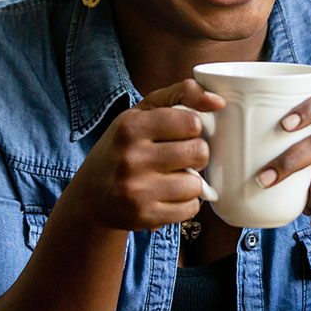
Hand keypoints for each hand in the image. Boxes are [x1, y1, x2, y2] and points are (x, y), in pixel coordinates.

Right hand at [69, 79, 224, 231]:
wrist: (92, 194)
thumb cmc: (127, 144)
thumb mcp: (146, 110)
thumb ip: (183, 93)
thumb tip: (218, 102)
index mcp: (131, 127)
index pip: (192, 122)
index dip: (193, 128)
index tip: (181, 132)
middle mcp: (130, 158)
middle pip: (199, 152)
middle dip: (196, 154)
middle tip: (180, 156)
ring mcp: (135, 191)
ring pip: (197, 184)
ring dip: (192, 181)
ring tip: (172, 177)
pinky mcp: (143, 217)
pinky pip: (190, 209)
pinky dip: (186, 203)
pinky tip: (169, 196)